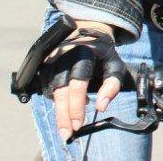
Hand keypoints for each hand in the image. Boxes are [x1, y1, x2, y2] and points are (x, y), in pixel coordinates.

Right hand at [42, 22, 124, 142]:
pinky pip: (48, 86)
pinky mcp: (46, 62)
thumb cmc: (104, 52)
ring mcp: (53, 57)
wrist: (90, 29)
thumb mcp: (115, 64)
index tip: (79, 124)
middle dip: (63, 114)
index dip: (77, 105)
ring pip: (52, 89)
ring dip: (59, 109)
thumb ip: (112, 86)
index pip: (77, 83)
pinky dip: (55, 99)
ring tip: (67, 123)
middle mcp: (65, 54)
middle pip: (61, 89)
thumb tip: (101, 107)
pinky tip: (66, 105)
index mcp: (84, 52)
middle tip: (67, 133)